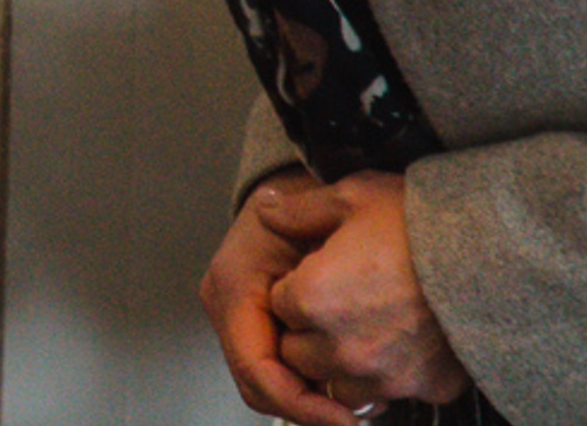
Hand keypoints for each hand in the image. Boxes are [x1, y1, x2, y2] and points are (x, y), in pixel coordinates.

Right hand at [202, 170, 368, 425]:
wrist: (294, 184)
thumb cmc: (305, 195)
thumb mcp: (321, 211)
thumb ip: (318, 248)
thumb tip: (315, 294)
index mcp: (234, 285)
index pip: (256, 367)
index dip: (298, 403)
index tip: (339, 420)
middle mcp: (230, 308)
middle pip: (259, 387)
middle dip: (306, 411)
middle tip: (352, 422)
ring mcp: (242, 319)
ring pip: (269, 386)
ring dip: (310, 404)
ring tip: (356, 411)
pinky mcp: (260, 327)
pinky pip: (278, 372)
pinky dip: (311, 388)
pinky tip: (347, 391)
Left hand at [266, 172, 473, 414]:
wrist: (498, 250)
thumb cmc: (422, 220)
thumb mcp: (353, 196)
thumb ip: (299, 209)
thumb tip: (265, 208)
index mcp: (313, 299)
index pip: (278, 306)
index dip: (296, 286)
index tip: (318, 272)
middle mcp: (342, 348)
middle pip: (299, 353)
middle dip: (309, 330)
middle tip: (341, 298)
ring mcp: (385, 374)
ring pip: (338, 383)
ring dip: (343, 362)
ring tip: (368, 325)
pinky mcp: (425, 387)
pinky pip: (390, 393)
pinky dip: (391, 375)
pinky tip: (405, 342)